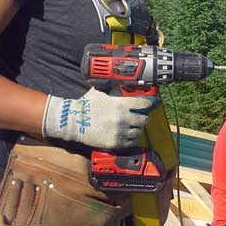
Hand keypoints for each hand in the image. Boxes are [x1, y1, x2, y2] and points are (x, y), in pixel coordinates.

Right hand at [42, 88, 156, 149]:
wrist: (73, 122)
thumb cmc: (85, 106)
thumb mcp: (99, 92)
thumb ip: (112, 89)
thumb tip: (120, 82)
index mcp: (120, 104)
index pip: (143, 103)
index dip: (149, 103)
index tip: (152, 103)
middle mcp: (122, 118)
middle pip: (144, 119)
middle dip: (143, 117)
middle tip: (140, 117)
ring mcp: (119, 132)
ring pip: (138, 132)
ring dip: (137, 129)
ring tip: (132, 126)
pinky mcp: (115, 143)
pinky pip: (130, 142)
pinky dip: (131, 139)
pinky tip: (127, 135)